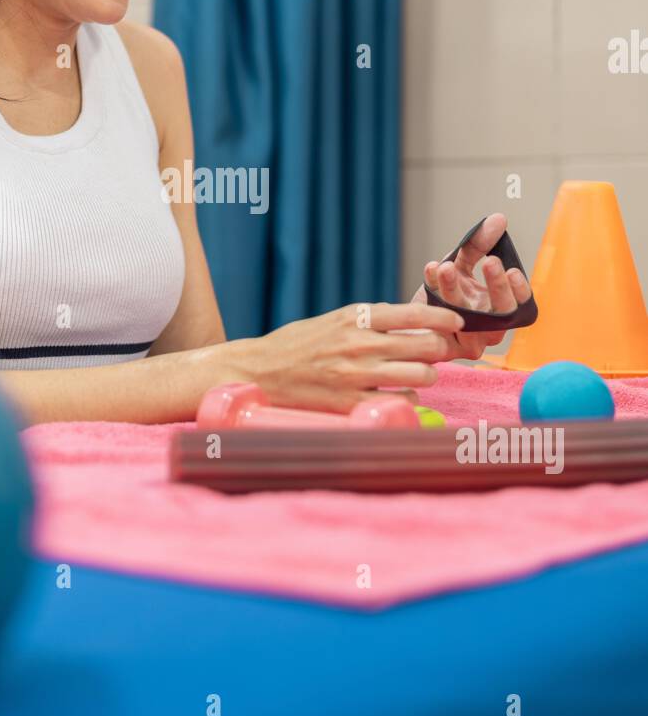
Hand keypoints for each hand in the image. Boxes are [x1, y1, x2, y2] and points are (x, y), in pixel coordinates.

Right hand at [229, 300, 464, 413]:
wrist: (257, 371)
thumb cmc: (296, 344)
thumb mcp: (333, 320)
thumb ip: (369, 321)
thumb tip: (411, 324)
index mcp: (356, 317)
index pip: (414, 313)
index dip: (444, 317)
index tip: (457, 321)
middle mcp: (360, 344)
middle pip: (426, 345)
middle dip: (442, 349)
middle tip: (440, 353)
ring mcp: (357, 375)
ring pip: (421, 375)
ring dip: (427, 375)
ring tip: (419, 375)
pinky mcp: (351, 403)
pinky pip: (400, 401)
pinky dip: (407, 398)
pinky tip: (399, 394)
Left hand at [412, 212, 532, 360]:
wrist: (411, 318)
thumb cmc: (442, 293)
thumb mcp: (462, 264)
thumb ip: (480, 244)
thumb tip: (499, 219)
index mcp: (499, 310)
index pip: (521, 304)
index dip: (520, 290)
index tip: (513, 269)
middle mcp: (489, 328)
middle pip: (503, 314)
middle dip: (497, 287)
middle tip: (490, 262)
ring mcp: (469, 341)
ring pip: (469, 319)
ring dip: (457, 291)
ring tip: (447, 267)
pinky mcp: (445, 347)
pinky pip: (442, 322)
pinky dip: (435, 294)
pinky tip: (431, 271)